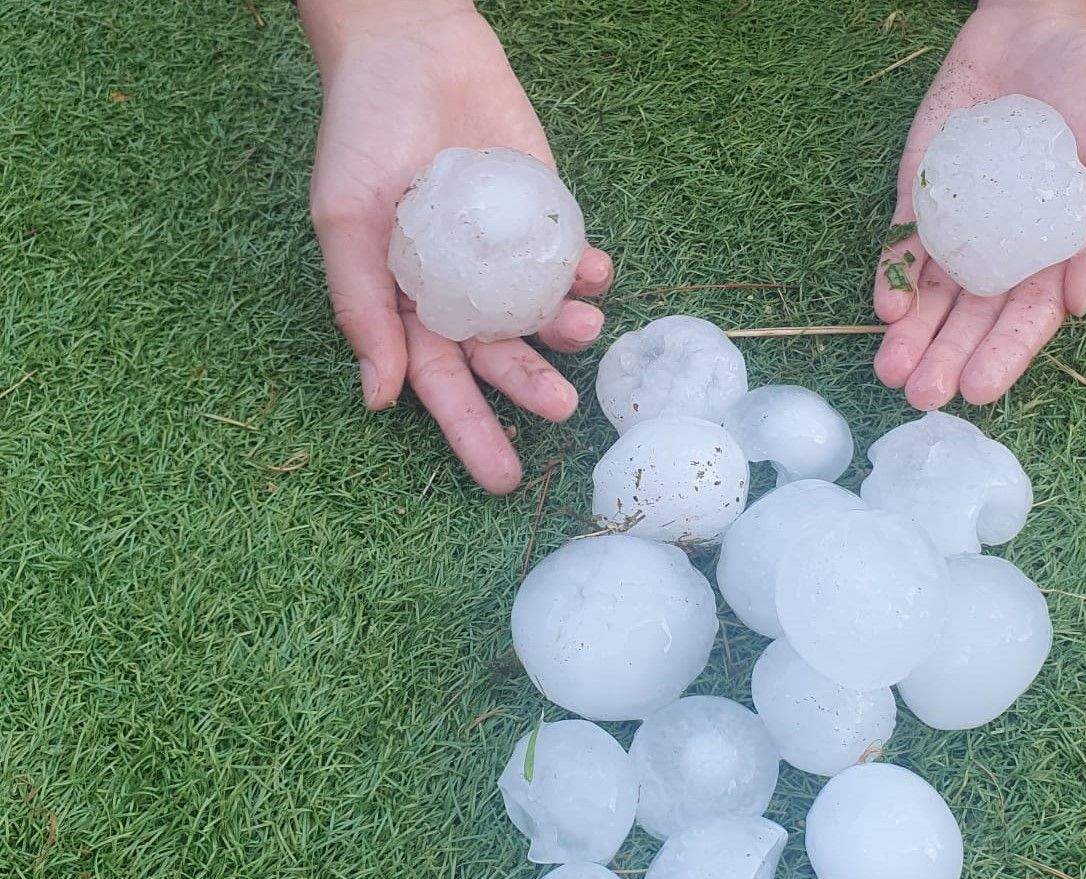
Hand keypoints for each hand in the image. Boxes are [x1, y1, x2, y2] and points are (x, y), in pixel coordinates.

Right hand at [302, 0, 612, 492]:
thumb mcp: (345, 221)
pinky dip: (588, 275)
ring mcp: (507, 259)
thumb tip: (377, 397)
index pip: (442, 384)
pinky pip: (572, 263)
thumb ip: (362, 306)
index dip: (470, 431)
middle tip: (563, 413)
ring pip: (543, 318)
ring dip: (566, 332)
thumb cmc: (361, 133)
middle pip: (501, 362)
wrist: (410, 48)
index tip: (501, 478)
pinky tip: (595, 275)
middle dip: (531, 392)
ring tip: (582, 330)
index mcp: (409, 305)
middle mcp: (462, 293)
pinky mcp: (544, 221)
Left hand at [873, 0, 1085, 409]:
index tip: (979, 388)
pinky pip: (902, 247)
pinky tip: (884, 306)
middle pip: (969, 321)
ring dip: (909, 336)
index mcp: (1055, 261)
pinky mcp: (923, 198)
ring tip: (891, 372)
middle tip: (923, 396)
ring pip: (928, 297)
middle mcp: (1002, 258)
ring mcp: (959, 230)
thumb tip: (1081, 303)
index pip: (1025, 322)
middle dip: (945, 360)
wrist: (1046, 29)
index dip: (1003, 356)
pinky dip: (890, 277)